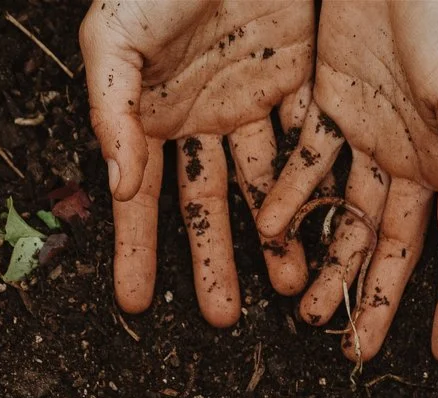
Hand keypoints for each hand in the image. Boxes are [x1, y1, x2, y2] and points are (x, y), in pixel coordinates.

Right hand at [82, 0, 315, 323]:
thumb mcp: (114, 39)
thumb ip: (111, 114)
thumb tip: (121, 185)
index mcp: (152, 110)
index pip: (140, 197)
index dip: (136, 249)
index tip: (133, 304)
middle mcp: (203, 115)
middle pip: (209, 206)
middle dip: (214, 264)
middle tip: (222, 318)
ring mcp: (253, 101)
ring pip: (266, 188)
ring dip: (275, 240)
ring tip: (286, 291)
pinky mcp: (300, 79)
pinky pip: (310, 145)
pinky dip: (318, 190)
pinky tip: (325, 231)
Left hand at [254, 0, 437, 362]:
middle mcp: (415, 154)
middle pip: (393, 244)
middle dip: (376, 298)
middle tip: (356, 352)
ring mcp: (370, 130)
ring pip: (346, 215)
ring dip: (329, 262)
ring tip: (306, 311)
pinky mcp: (331, 101)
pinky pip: (306, 163)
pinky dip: (289, 199)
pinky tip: (273, 234)